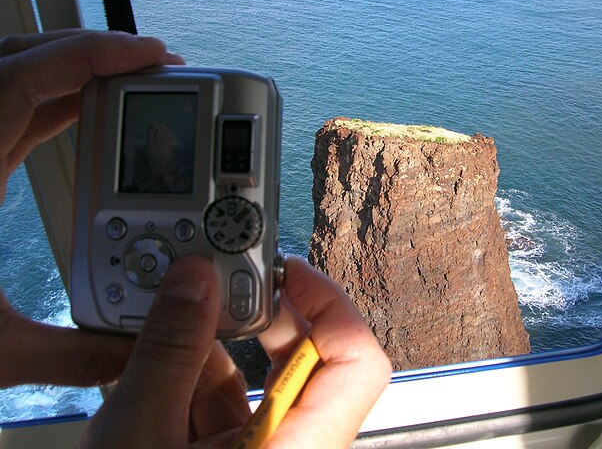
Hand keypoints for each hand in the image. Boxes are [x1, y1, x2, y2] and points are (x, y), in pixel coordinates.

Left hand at [0, 29, 183, 388]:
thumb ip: (73, 353)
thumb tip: (138, 350)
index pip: (25, 79)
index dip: (91, 55)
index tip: (148, 55)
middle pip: (21, 59)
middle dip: (92, 50)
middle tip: (152, 65)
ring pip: (14, 75)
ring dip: (73, 69)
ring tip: (129, 81)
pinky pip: (13, 107)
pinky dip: (56, 97)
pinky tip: (87, 113)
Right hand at [80, 256, 391, 447]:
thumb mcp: (140, 437)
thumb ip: (169, 354)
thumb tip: (193, 283)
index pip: (356, 363)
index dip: (332, 306)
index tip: (291, 273)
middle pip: (305, 363)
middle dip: (263, 319)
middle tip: (226, 285)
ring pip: (256, 383)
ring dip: (217, 345)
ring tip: (179, 316)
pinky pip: (222, 405)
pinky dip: (193, 374)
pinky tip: (160, 355)